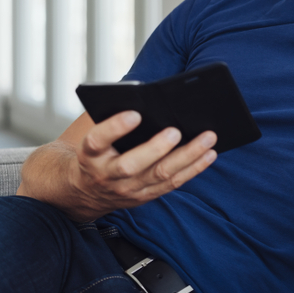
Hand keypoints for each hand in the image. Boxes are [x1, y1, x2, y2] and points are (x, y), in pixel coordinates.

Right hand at [66, 110, 216, 220]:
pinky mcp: (145, 196)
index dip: (115, 127)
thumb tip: (144, 97)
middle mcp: (107, 174)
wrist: (84, 192)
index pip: (98, 140)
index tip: (135, 113)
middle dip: (156, 148)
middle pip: (131, 164)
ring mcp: (127, 188)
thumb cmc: (97, 153)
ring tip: (207, 137)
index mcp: (90, 154)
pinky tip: (209, 154)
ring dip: (187, 156)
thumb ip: (112, 121)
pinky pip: (173, 183)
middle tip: (176, 130)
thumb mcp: (94, 138)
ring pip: (160, 174)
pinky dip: (194, 168)